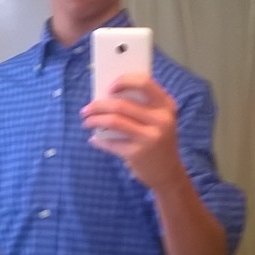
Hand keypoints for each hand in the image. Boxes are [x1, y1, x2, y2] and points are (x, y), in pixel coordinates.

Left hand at [80, 75, 183, 190]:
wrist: (168, 173)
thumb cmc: (158, 140)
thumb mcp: (160, 120)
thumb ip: (142, 106)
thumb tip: (107, 95)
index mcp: (166, 106)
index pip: (144, 83)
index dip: (123, 81)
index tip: (108, 87)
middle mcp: (160, 120)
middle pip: (121, 105)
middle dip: (98, 106)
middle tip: (86, 109)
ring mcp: (149, 137)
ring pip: (113, 121)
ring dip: (94, 120)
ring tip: (86, 122)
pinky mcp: (137, 153)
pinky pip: (111, 143)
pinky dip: (99, 140)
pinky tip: (94, 139)